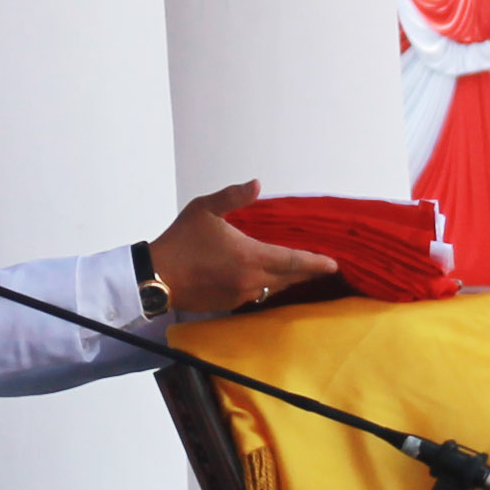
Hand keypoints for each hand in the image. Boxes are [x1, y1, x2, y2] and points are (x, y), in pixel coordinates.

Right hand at [149, 180, 337, 311]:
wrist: (156, 276)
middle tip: (323, 268)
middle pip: (288, 278)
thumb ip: (233, 197)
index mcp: (250, 256)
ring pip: (273, 288)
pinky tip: (267, 280)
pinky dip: (267, 287)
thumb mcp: (205, 209)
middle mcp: (250, 279)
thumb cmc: (180, 241)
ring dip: (287, 280)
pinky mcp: (229, 304)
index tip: (333, 264)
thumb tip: (256, 184)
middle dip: (307, 273)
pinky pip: (256, 295)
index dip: (315, 263)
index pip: (293, 261)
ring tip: (299, 273)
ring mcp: (240, 295)